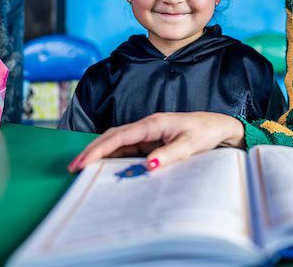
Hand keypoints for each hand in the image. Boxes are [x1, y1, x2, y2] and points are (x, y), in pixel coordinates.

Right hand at [67, 112, 244, 172]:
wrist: (219, 127)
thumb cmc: (205, 132)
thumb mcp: (190, 145)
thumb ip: (169, 155)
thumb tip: (148, 165)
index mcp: (153, 123)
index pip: (119, 136)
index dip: (99, 149)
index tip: (83, 161)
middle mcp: (147, 126)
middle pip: (112, 137)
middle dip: (92, 151)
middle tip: (73, 167)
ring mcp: (148, 133)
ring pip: (117, 142)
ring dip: (100, 154)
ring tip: (82, 169)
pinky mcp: (151, 140)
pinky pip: (127, 148)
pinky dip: (113, 156)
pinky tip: (104, 167)